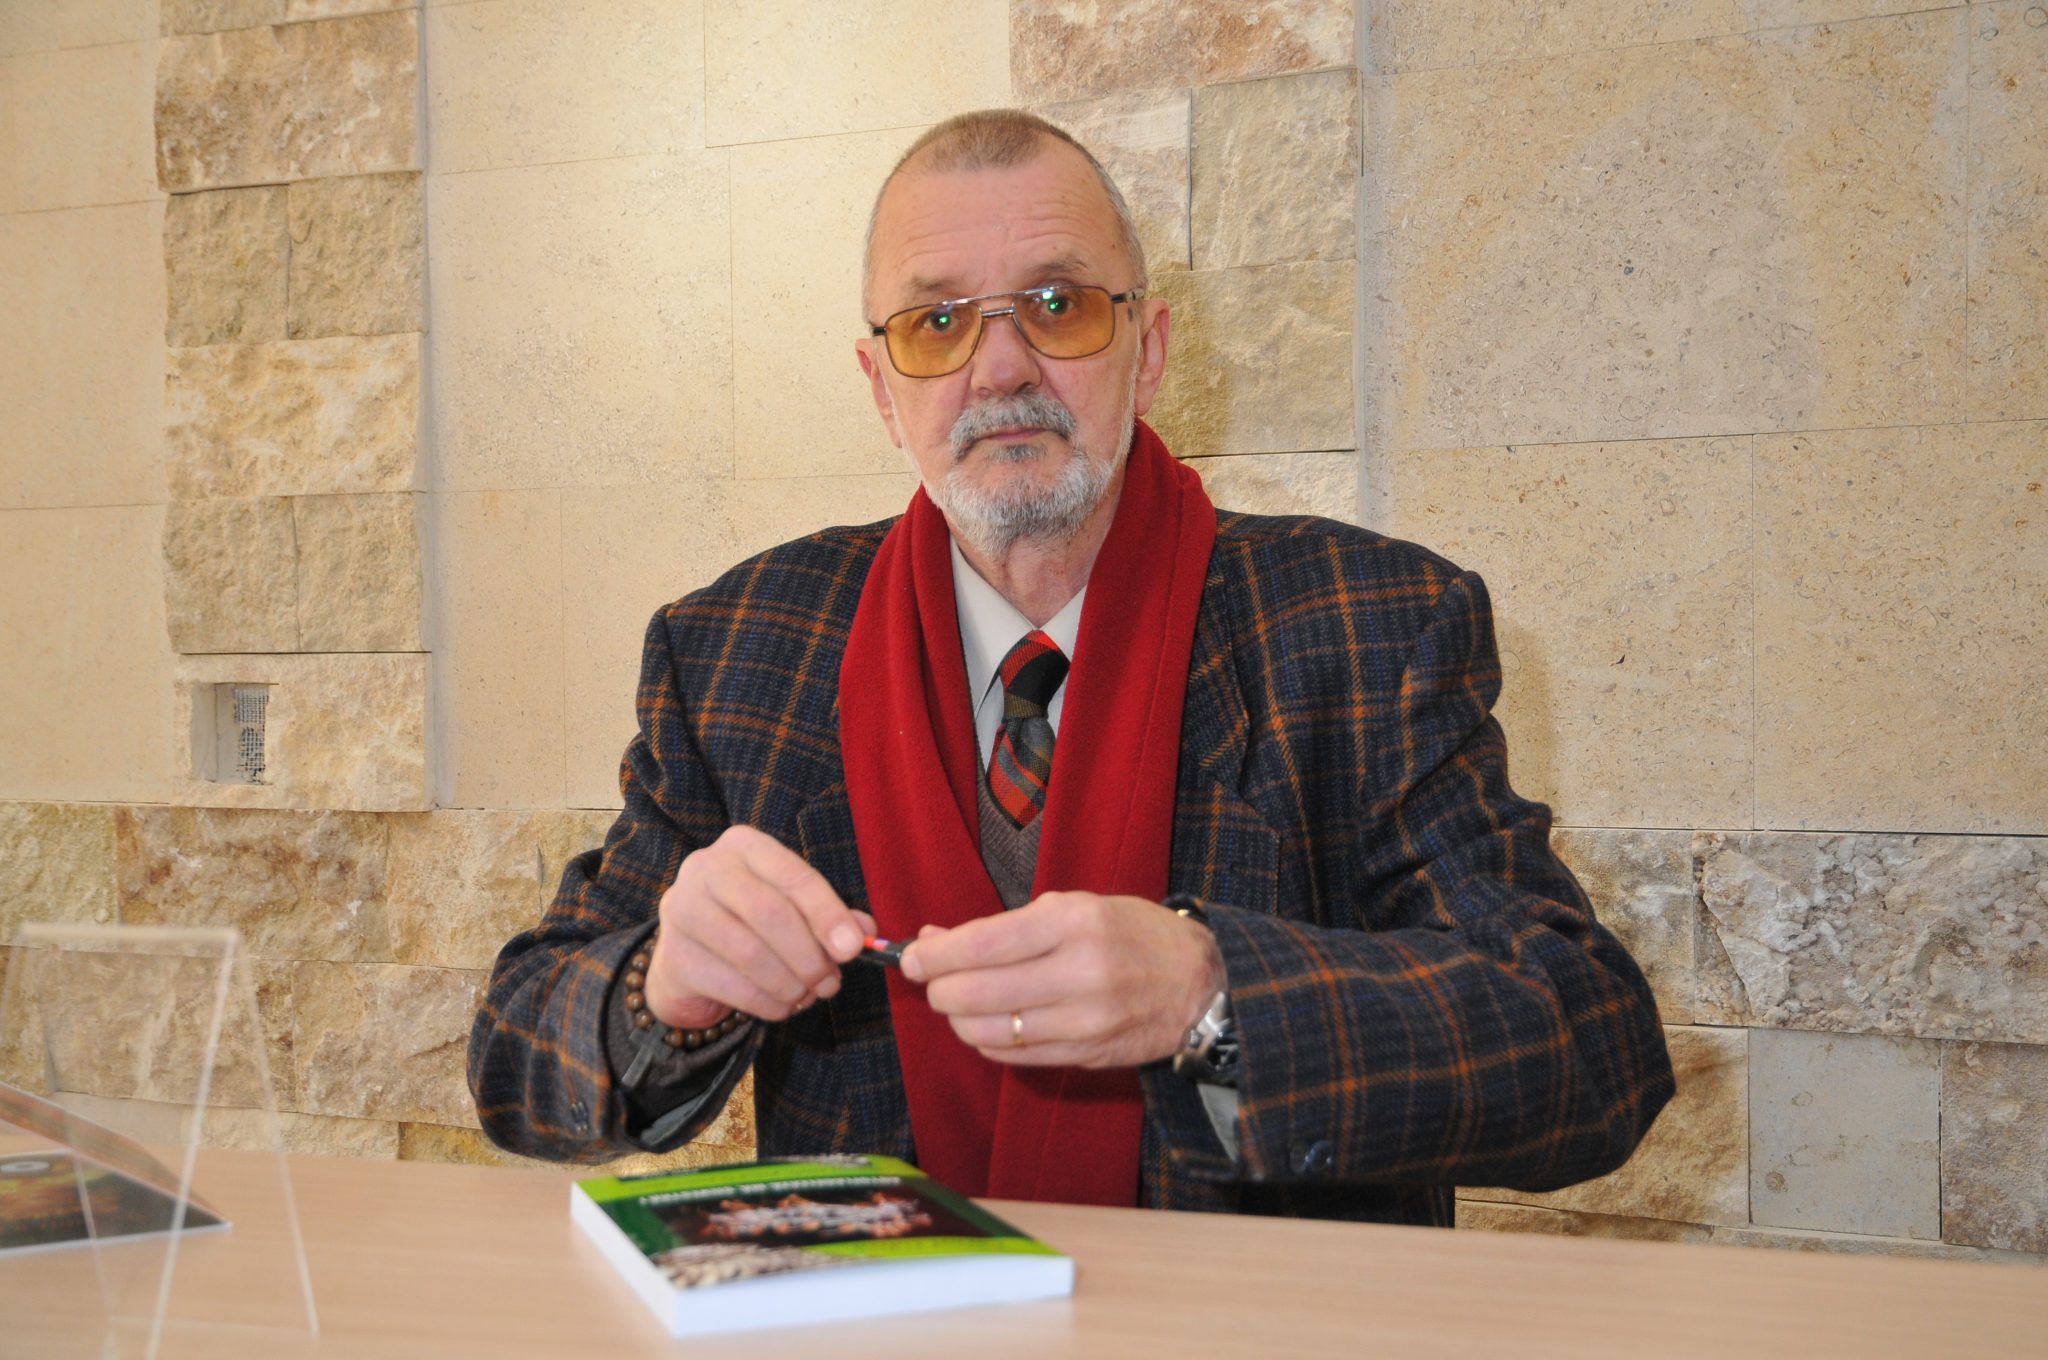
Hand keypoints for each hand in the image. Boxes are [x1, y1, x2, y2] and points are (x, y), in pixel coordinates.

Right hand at [643, 825, 873, 1027]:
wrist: (690, 961)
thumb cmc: (751, 925)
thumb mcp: (793, 909)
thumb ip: (831, 917)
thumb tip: (865, 934)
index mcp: (744, 846)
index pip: (793, 874)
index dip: (827, 913)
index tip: (853, 948)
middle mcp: (706, 868)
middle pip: (768, 912)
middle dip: (808, 954)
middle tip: (831, 982)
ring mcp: (682, 910)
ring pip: (749, 952)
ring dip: (790, 983)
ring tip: (808, 995)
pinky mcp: (674, 957)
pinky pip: (733, 986)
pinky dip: (767, 1003)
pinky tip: (782, 1005)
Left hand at [900, 892, 1225, 1067]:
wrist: (1199, 983)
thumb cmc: (1131, 934)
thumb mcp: (1074, 906)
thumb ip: (1003, 926)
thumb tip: (934, 939)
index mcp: (1074, 922)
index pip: (981, 945)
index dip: (934, 956)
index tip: (912, 957)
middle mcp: (1079, 973)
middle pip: (976, 994)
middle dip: (939, 989)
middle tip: (933, 980)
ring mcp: (1083, 1021)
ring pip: (988, 1032)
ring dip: (958, 1019)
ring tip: (959, 1002)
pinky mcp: (1084, 1055)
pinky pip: (1013, 1055)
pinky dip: (987, 1041)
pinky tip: (988, 1024)